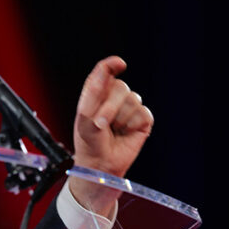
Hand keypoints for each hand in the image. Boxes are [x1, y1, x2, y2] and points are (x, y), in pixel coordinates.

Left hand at [68, 56, 153, 213]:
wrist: (100, 164)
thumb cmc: (89, 141)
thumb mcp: (85, 115)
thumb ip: (94, 91)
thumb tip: (106, 70)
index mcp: (98, 92)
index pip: (106, 71)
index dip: (112, 65)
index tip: (119, 64)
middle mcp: (115, 98)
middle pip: (121, 87)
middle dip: (110, 106)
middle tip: (102, 123)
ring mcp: (130, 108)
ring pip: (133, 100)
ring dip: (120, 118)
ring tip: (113, 130)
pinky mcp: (143, 120)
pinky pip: (143, 114)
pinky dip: (133, 125)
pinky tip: (125, 133)